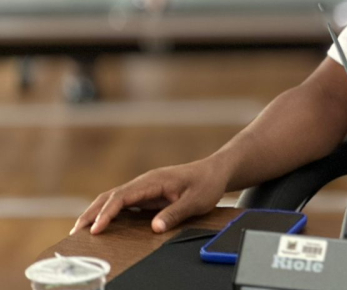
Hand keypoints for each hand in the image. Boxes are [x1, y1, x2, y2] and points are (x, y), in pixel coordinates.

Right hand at [71, 158, 229, 235]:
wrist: (215, 171)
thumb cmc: (207, 183)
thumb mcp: (197, 200)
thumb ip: (176, 213)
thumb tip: (155, 227)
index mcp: (153, 181)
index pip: (122, 196)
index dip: (107, 213)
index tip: (96, 228)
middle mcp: (144, 182)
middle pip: (111, 196)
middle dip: (92, 212)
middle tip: (76, 232)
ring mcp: (143, 187)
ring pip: (113, 198)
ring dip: (96, 212)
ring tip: (80, 230)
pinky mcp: (146, 194)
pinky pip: (122, 203)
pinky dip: (108, 212)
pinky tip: (100, 225)